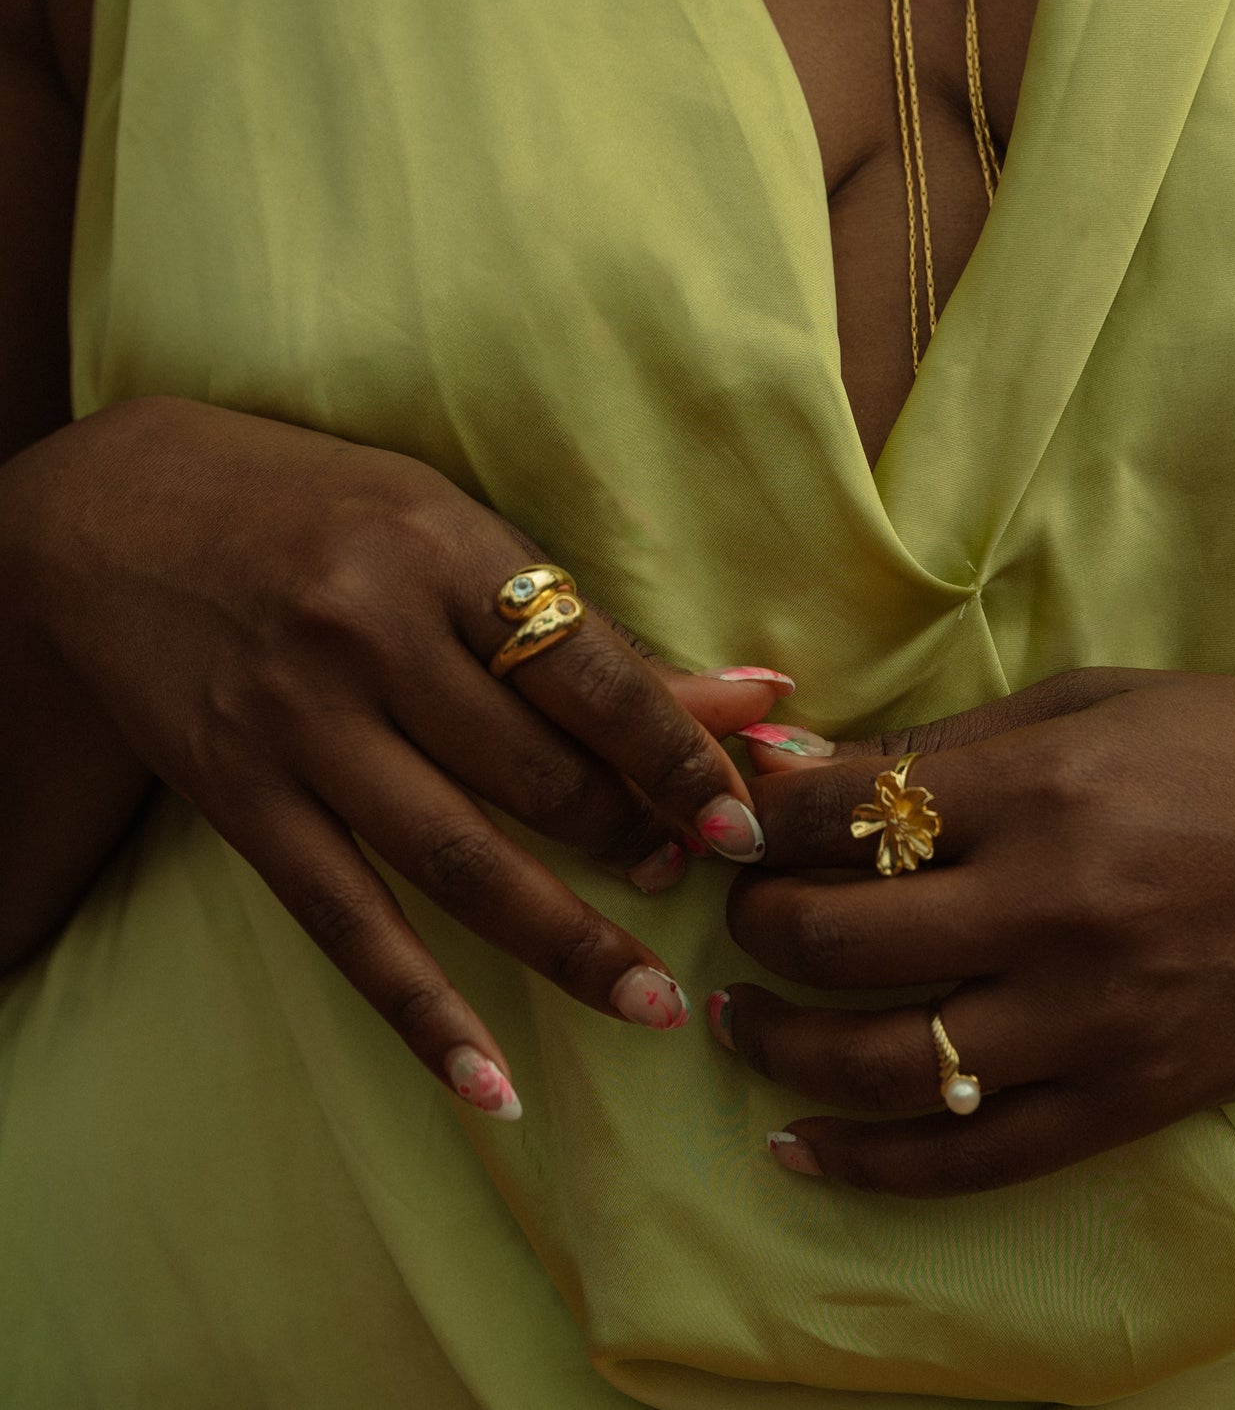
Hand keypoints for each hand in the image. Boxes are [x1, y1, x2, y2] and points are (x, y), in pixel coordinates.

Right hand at [8, 397, 786, 1111]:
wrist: (119, 513)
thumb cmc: (317, 509)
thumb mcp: (449, 529)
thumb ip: (584, 626)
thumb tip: (756, 698)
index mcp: (440, 547)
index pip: (590, 671)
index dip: (679, 755)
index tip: (748, 822)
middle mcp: (370, 634)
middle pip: (534, 770)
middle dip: (632, 838)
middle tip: (699, 887)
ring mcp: (298, 722)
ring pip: (457, 858)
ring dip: (565, 940)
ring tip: (651, 998)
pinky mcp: (241, 797)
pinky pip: (347, 923)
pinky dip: (423, 1011)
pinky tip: (494, 1084)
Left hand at [715, 670, 1234, 1192]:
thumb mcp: (1101, 702)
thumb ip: (947, 742)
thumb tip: (802, 769)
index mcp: (1044, 788)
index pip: (838, 814)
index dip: (757, 817)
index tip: (732, 818)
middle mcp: (1055, 910)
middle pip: (836, 940)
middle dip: (755, 923)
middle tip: (738, 906)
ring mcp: (1093, 1022)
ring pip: (882, 1062)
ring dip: (779, 1045)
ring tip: (739, 1019)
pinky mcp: (1130, 1102)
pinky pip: (973, 1157)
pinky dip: (870, 1164)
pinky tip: (799, 1148)